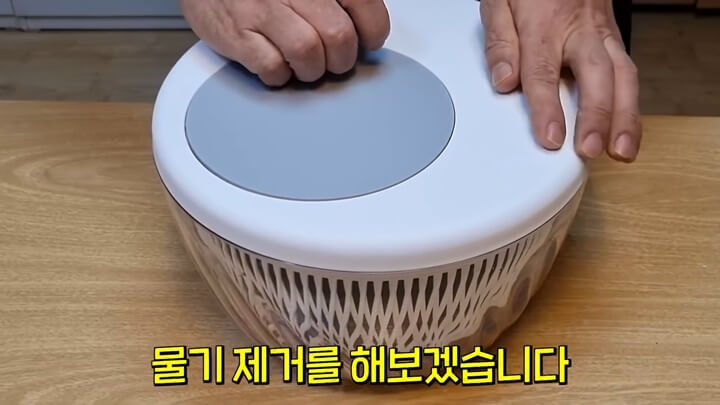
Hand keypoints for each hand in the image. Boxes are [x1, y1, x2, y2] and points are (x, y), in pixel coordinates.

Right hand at [180, 0, 389, 85]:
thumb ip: (335, 2)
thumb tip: (366, 28)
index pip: (364, 5)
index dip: (371, 31)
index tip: (367, 40)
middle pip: (339, 36)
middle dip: (341, 59)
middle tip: (332, 60)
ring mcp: (263, 10)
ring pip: (308, 54)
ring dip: (310, 70)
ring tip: (302, 64)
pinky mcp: (238, 34)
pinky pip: (273, 69)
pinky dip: (278, 76)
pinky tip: (275, 65)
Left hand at [481, 0, 641, 161]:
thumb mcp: (499, 1)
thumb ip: (500, 42)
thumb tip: (503, 81)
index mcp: (545, 23)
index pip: (544, 72)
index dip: (547, 108)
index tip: (551, 137)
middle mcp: (580, 30)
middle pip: (595, 75)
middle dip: (596, 116)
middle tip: (589, 149)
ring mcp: (601, 34)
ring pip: (622, 75)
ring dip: (624, 117)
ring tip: (621, 151)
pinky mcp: (612, 39)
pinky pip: (627, 72)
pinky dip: (630, 104)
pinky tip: (626, 130)